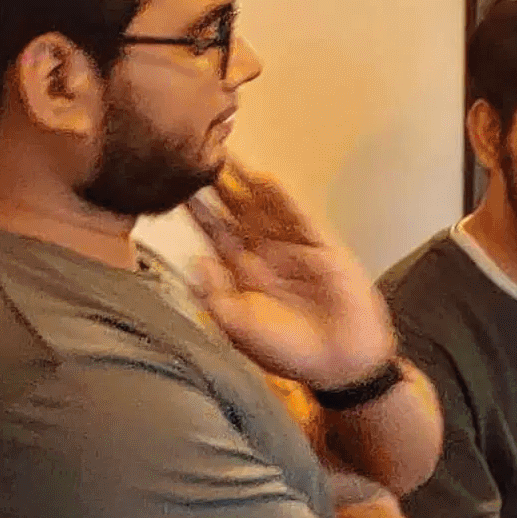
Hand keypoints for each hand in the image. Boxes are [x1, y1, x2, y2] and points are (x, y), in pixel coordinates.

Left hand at [187, 160, 397, 393]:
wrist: (340, 364)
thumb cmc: (289, 353)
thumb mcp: (237, 328)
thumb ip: (215, 294)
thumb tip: (197, 259)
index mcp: (242, 277)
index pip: (214, 235)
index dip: (197, 210)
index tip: (177, 185)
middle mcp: (266, 257)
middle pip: (237, 213)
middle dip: (219, 186)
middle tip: (199, 153)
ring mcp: (294, 250)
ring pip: (265, 209)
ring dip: (247, 184)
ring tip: (228, 155)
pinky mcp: (322, 249)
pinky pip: (299, 218)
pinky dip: (283, 199)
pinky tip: (266, 180)